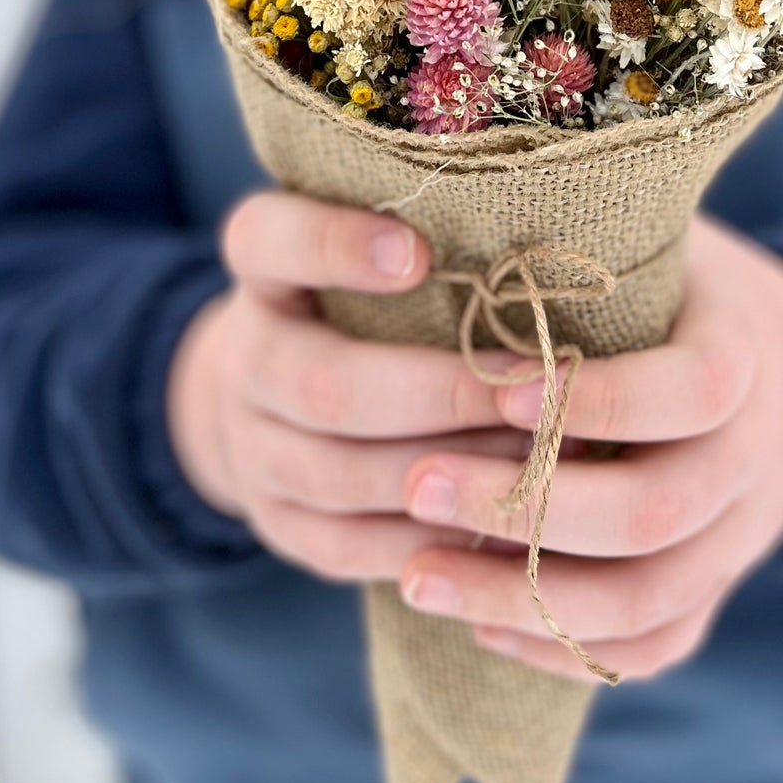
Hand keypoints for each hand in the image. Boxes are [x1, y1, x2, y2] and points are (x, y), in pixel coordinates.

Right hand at [167, 190, 522, 581]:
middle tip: (536, 386)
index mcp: (259, 268)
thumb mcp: (364, 246)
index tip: (418, 253)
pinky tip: (501, 520)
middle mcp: (244, 359)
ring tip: (539, 453)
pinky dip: (431, 537)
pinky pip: (353, 546)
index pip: (269, 240)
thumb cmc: (356, 299)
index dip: (336, 247)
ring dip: (451, 468)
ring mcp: (251, 450)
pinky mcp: (279, 525)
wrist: (266, 398)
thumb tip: (530, 236)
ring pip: (344, 476)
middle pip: (327, 387)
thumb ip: (418, 237)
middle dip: (443, 392)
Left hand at [397, 215, 782, 680]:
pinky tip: (478, 625)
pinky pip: (651, 647)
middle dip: (528, 507)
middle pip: (657, 512)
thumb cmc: (677, 281)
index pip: (694, 390)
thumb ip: (586, 241)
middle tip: (417, 483)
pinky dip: (563, 648)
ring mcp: (740, 536)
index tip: (494, 387)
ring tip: (414, 576)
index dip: (598, 398)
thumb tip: (457, 209)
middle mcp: (754, 456)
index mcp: (744, 352)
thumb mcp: (654, 239)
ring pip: (646, 602)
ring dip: (522, 599)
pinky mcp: (713, 590)